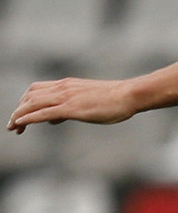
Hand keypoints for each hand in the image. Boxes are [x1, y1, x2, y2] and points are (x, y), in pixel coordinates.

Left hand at [7, 78, 136, 133]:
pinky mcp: (71, 108)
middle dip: (18, 110)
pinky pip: (42, 113)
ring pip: (32, 103)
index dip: (25, 102)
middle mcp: (64, 88)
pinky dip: (27, 118)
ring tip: (12, 127)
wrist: (129, 95)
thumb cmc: (115, 99)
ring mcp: (66, 97)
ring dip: (18, 115)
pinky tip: (19, 125)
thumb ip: (71, 106)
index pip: (37, 89)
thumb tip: (56, 117)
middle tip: (13, 125)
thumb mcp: (90, 100)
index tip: (21, 115)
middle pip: (30, 95)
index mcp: (68, 84)